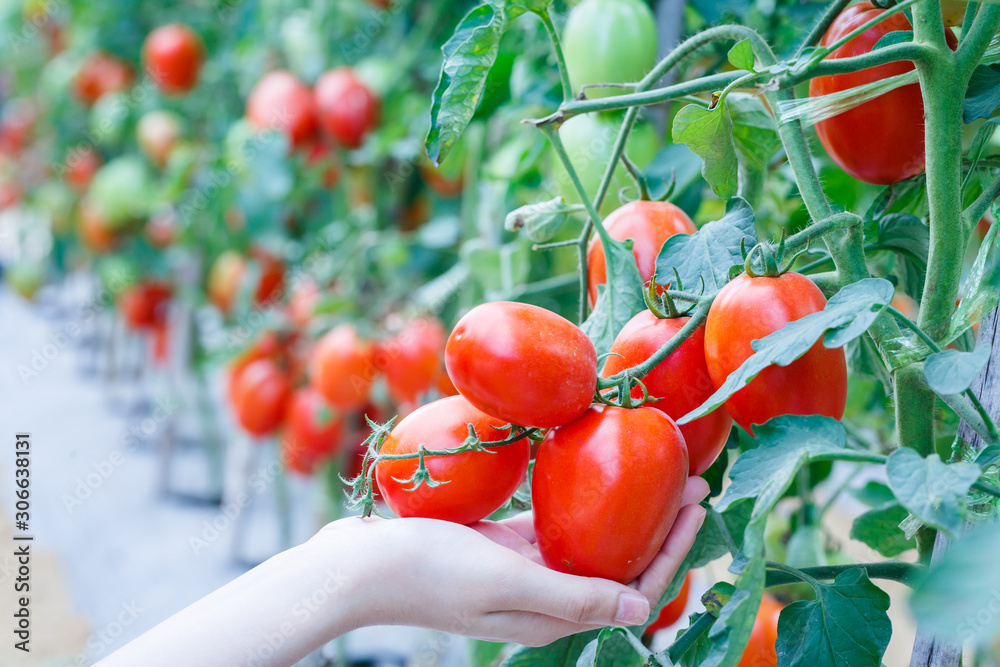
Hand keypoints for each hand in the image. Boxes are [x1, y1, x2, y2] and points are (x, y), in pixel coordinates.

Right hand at [328, 475, 708, 646]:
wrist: (358, 564)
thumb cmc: (427, 570)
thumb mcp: (504, 583)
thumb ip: (572, 595)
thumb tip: (644, 609)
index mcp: (553, 613)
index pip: (633, 585)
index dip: (672, 549)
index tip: (698, 502)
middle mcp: (545, 596)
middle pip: (620, 560)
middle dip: (660, 524)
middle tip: (692, 476)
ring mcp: (523, 570)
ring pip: (591, 539)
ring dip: (626, 507)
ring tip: (653, 468)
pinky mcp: (501, 546)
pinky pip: (552, 523)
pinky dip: (579, 500)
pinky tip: (590, 469)